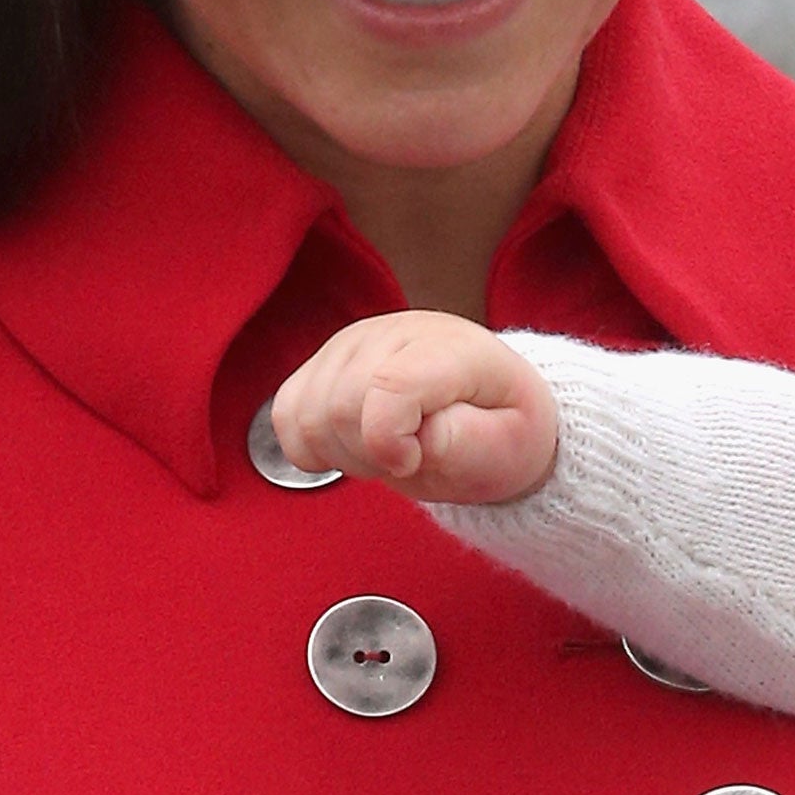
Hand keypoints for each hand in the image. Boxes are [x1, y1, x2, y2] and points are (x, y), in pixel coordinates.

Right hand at [272, 311, 558, 504]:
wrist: (491, 413)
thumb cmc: (503, 431)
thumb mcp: (509, 448)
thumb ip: (466, 443)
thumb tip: (414, 438)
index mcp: (451, 348)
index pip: (391, 386)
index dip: (389, 441)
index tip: (413, 461)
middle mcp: (396, 332)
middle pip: (338, 407)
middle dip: (368, 455)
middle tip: (408, 460)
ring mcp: (353, 342)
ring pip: (305, 413)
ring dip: (342, 452)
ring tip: (387, 451)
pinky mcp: (323, 361)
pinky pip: (285, 413)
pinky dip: (312, 445)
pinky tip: (354, 445)